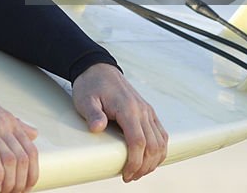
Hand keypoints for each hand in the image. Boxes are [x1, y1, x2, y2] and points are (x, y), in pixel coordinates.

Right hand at [0, 80, 39, 192]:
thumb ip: (16, 124)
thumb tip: (33, 134)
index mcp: (10, 122)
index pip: (31, 150)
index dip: (32, 172)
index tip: (27, 185)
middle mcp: (3, 126)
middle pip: (23, 159)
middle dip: (22, 181)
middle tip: (16, 192)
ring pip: (10, 161)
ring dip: (11, 182)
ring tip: (5, 192)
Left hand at [72, 63, 167, 181]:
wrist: (98, 69)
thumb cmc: (90, 85)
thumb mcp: (85, 99)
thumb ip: (92, 114)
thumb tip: (98, 127)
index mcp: (128, 108)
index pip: (138, 141)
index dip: (135, 162)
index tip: (126, 174)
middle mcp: (142, 110)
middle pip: (153, 145)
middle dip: (144, 166)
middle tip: (130, 177)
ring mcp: (147, 111)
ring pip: (161, 142)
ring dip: (153, 161)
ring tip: (139, 172)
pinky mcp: (148, 112)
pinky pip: (161, 134)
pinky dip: (159, 150)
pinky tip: (150, 160)